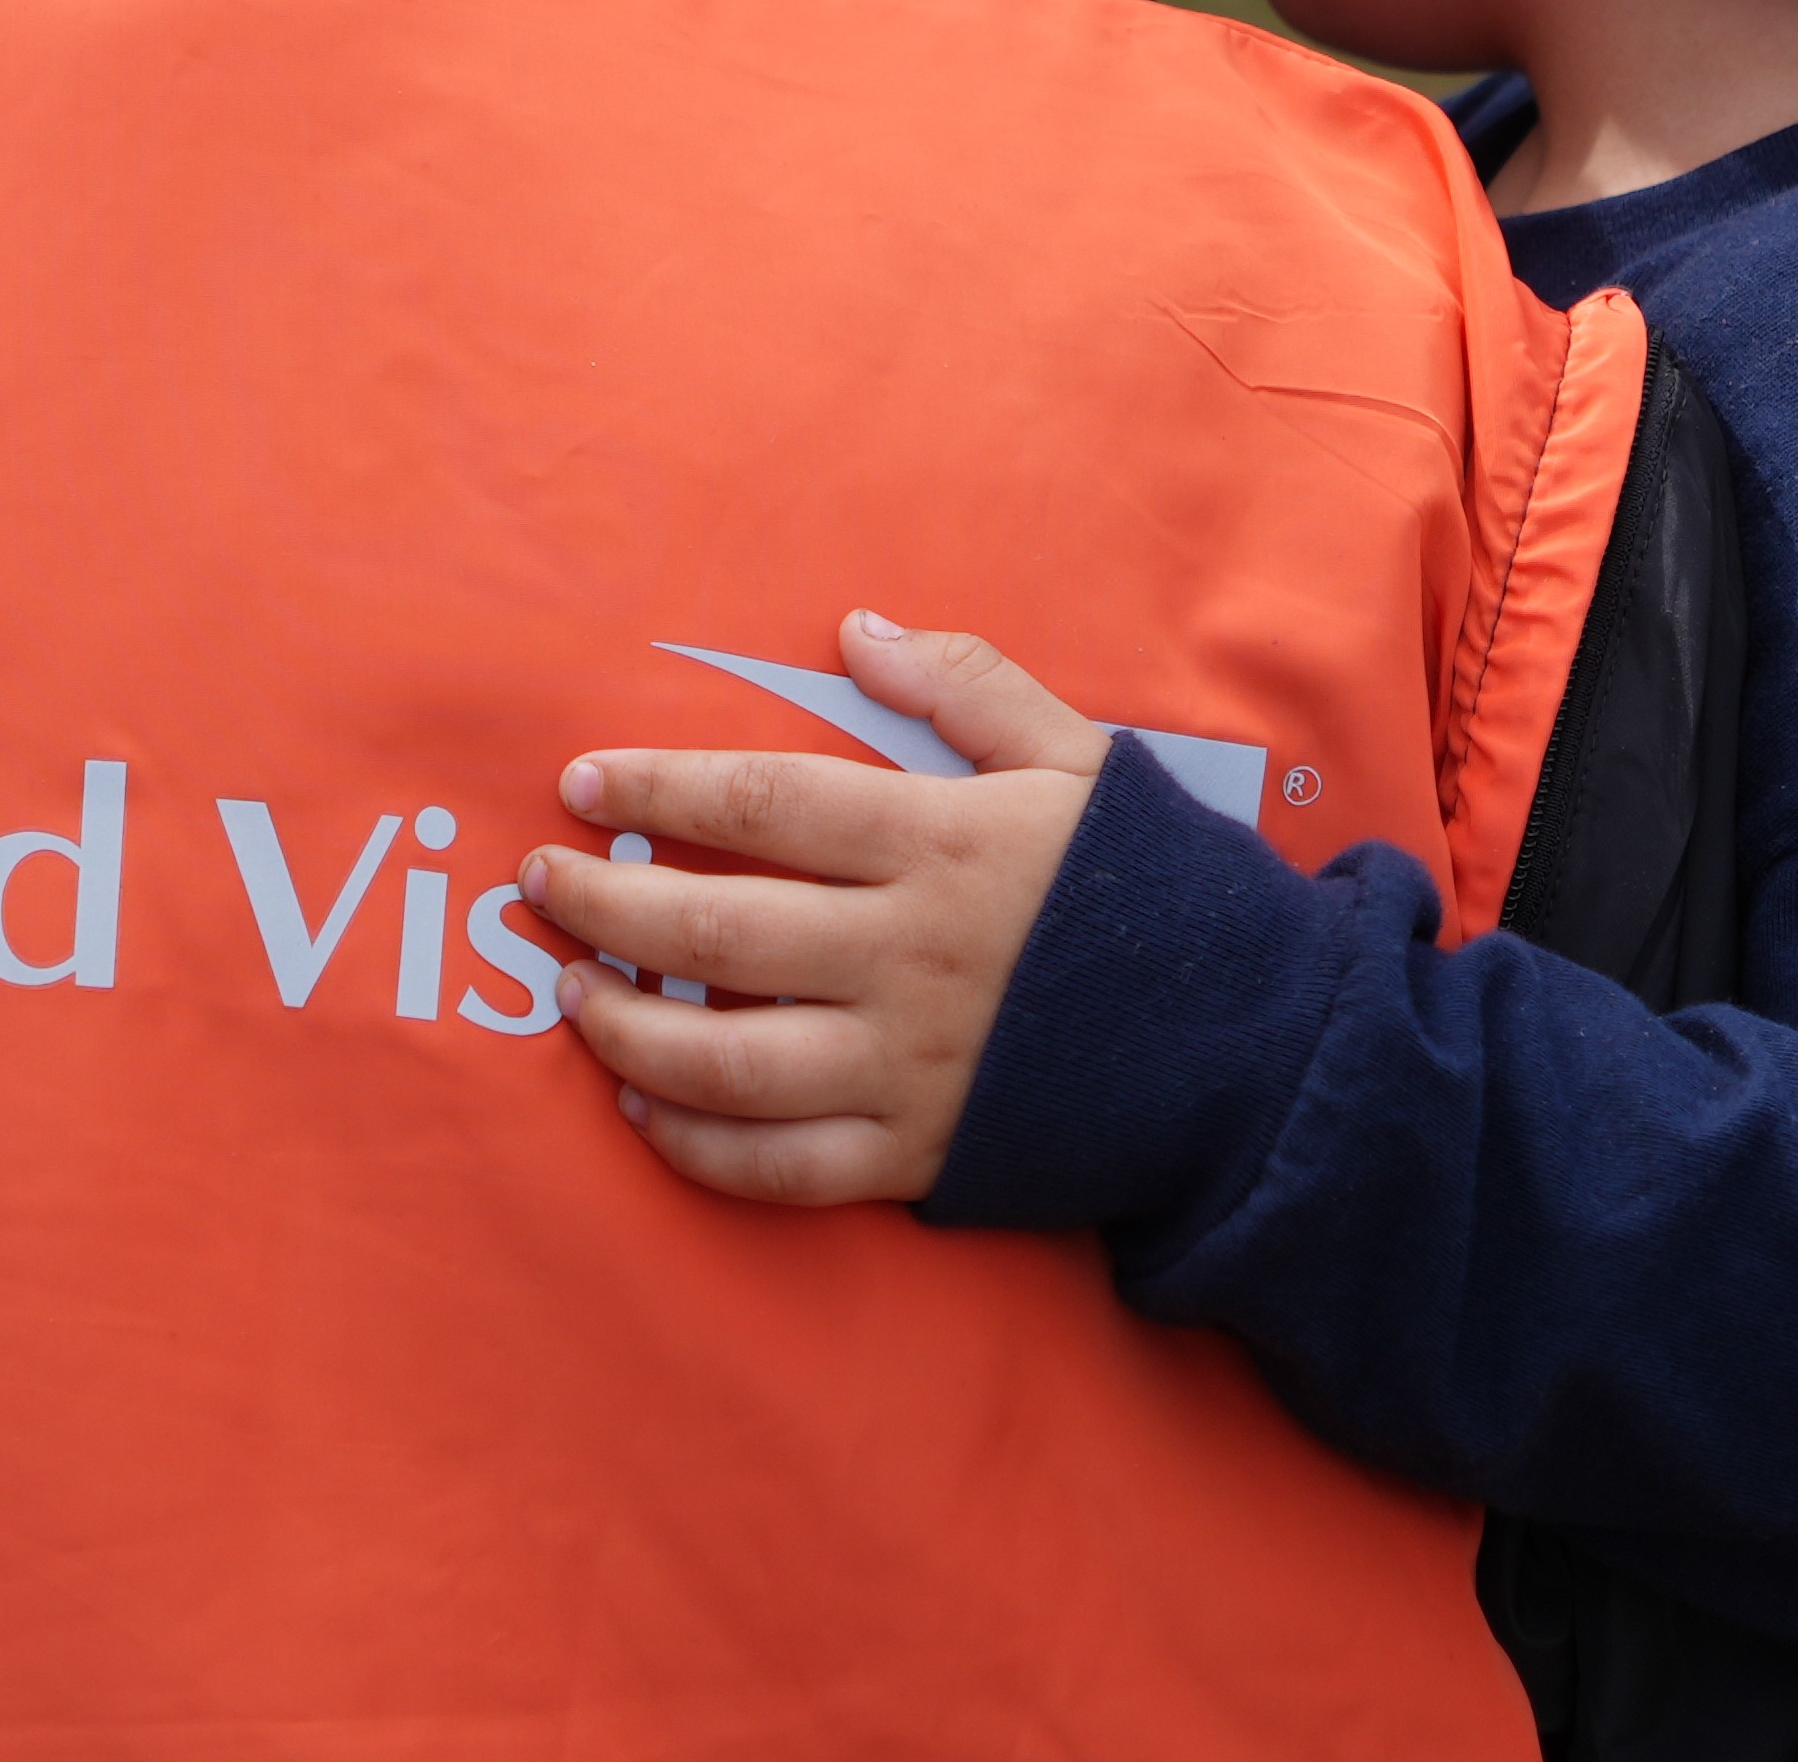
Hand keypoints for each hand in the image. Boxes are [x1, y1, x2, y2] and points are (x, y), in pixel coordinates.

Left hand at [517, 612, 1109, 1204]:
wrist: (1258, 1048)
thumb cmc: (1158, 891)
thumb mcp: (1079, 759)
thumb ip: (967, 685)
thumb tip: (855, 630)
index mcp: (943, 846)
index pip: (764, 806)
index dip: (659, 791)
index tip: (581, 783)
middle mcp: (911, 958)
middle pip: (716, 932)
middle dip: (604, 905)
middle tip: (540, 883)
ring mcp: (911, 1067)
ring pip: (726, 1060)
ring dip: (625, 1031)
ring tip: (572, 993)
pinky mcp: (921, 1155)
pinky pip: (781, 1168)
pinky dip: (697, 1148)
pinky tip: (644, 1114)